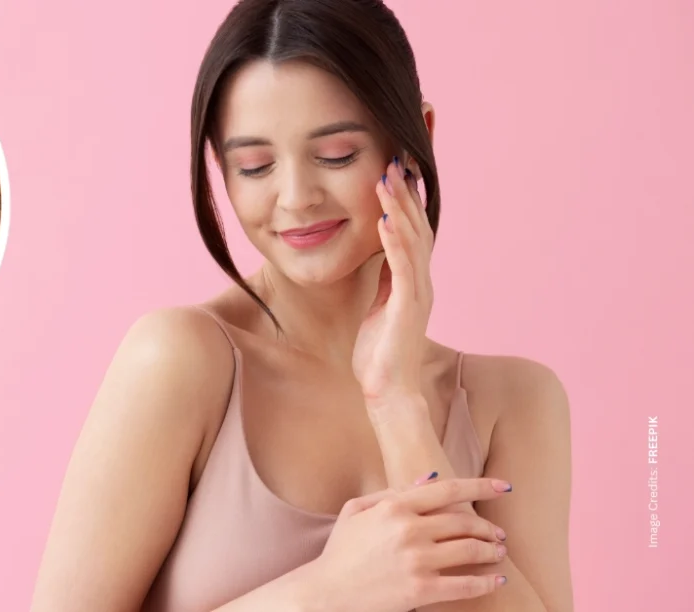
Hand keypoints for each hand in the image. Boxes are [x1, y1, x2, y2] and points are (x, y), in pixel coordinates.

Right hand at [306, 475, 511, 611]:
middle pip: (465, 521)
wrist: (326, 592)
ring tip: (498, 552)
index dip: (481, 486)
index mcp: (394, 507)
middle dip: (488, 527)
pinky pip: (466, 584)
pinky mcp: (421, 590)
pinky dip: (487, 582)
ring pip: (471, 549)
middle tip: (499, 533)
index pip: (448, 490)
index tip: (503, 486)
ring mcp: (417, 561)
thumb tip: (430, 479)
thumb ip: (391, 492)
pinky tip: (497, 580)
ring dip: (492, 550)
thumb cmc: (340, 551)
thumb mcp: (356, 510)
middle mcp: (409, 530)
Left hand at [352, 155, 434, 403]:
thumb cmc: (379, 352)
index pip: (413, 226)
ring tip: (388, 176)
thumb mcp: (380, 303)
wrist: (388, 391)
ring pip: (411, 239)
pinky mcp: (407, 307)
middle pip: (417, 223)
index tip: (397, 162)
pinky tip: (386, 220)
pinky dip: (395, 242)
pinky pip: (402, 268)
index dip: (407, 195)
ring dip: (399, 206)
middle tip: (397, 154)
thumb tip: (380, 248)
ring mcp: (417, 292)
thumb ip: (385, 276)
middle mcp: (421, 280)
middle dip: (407, 189)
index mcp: (412, 278)